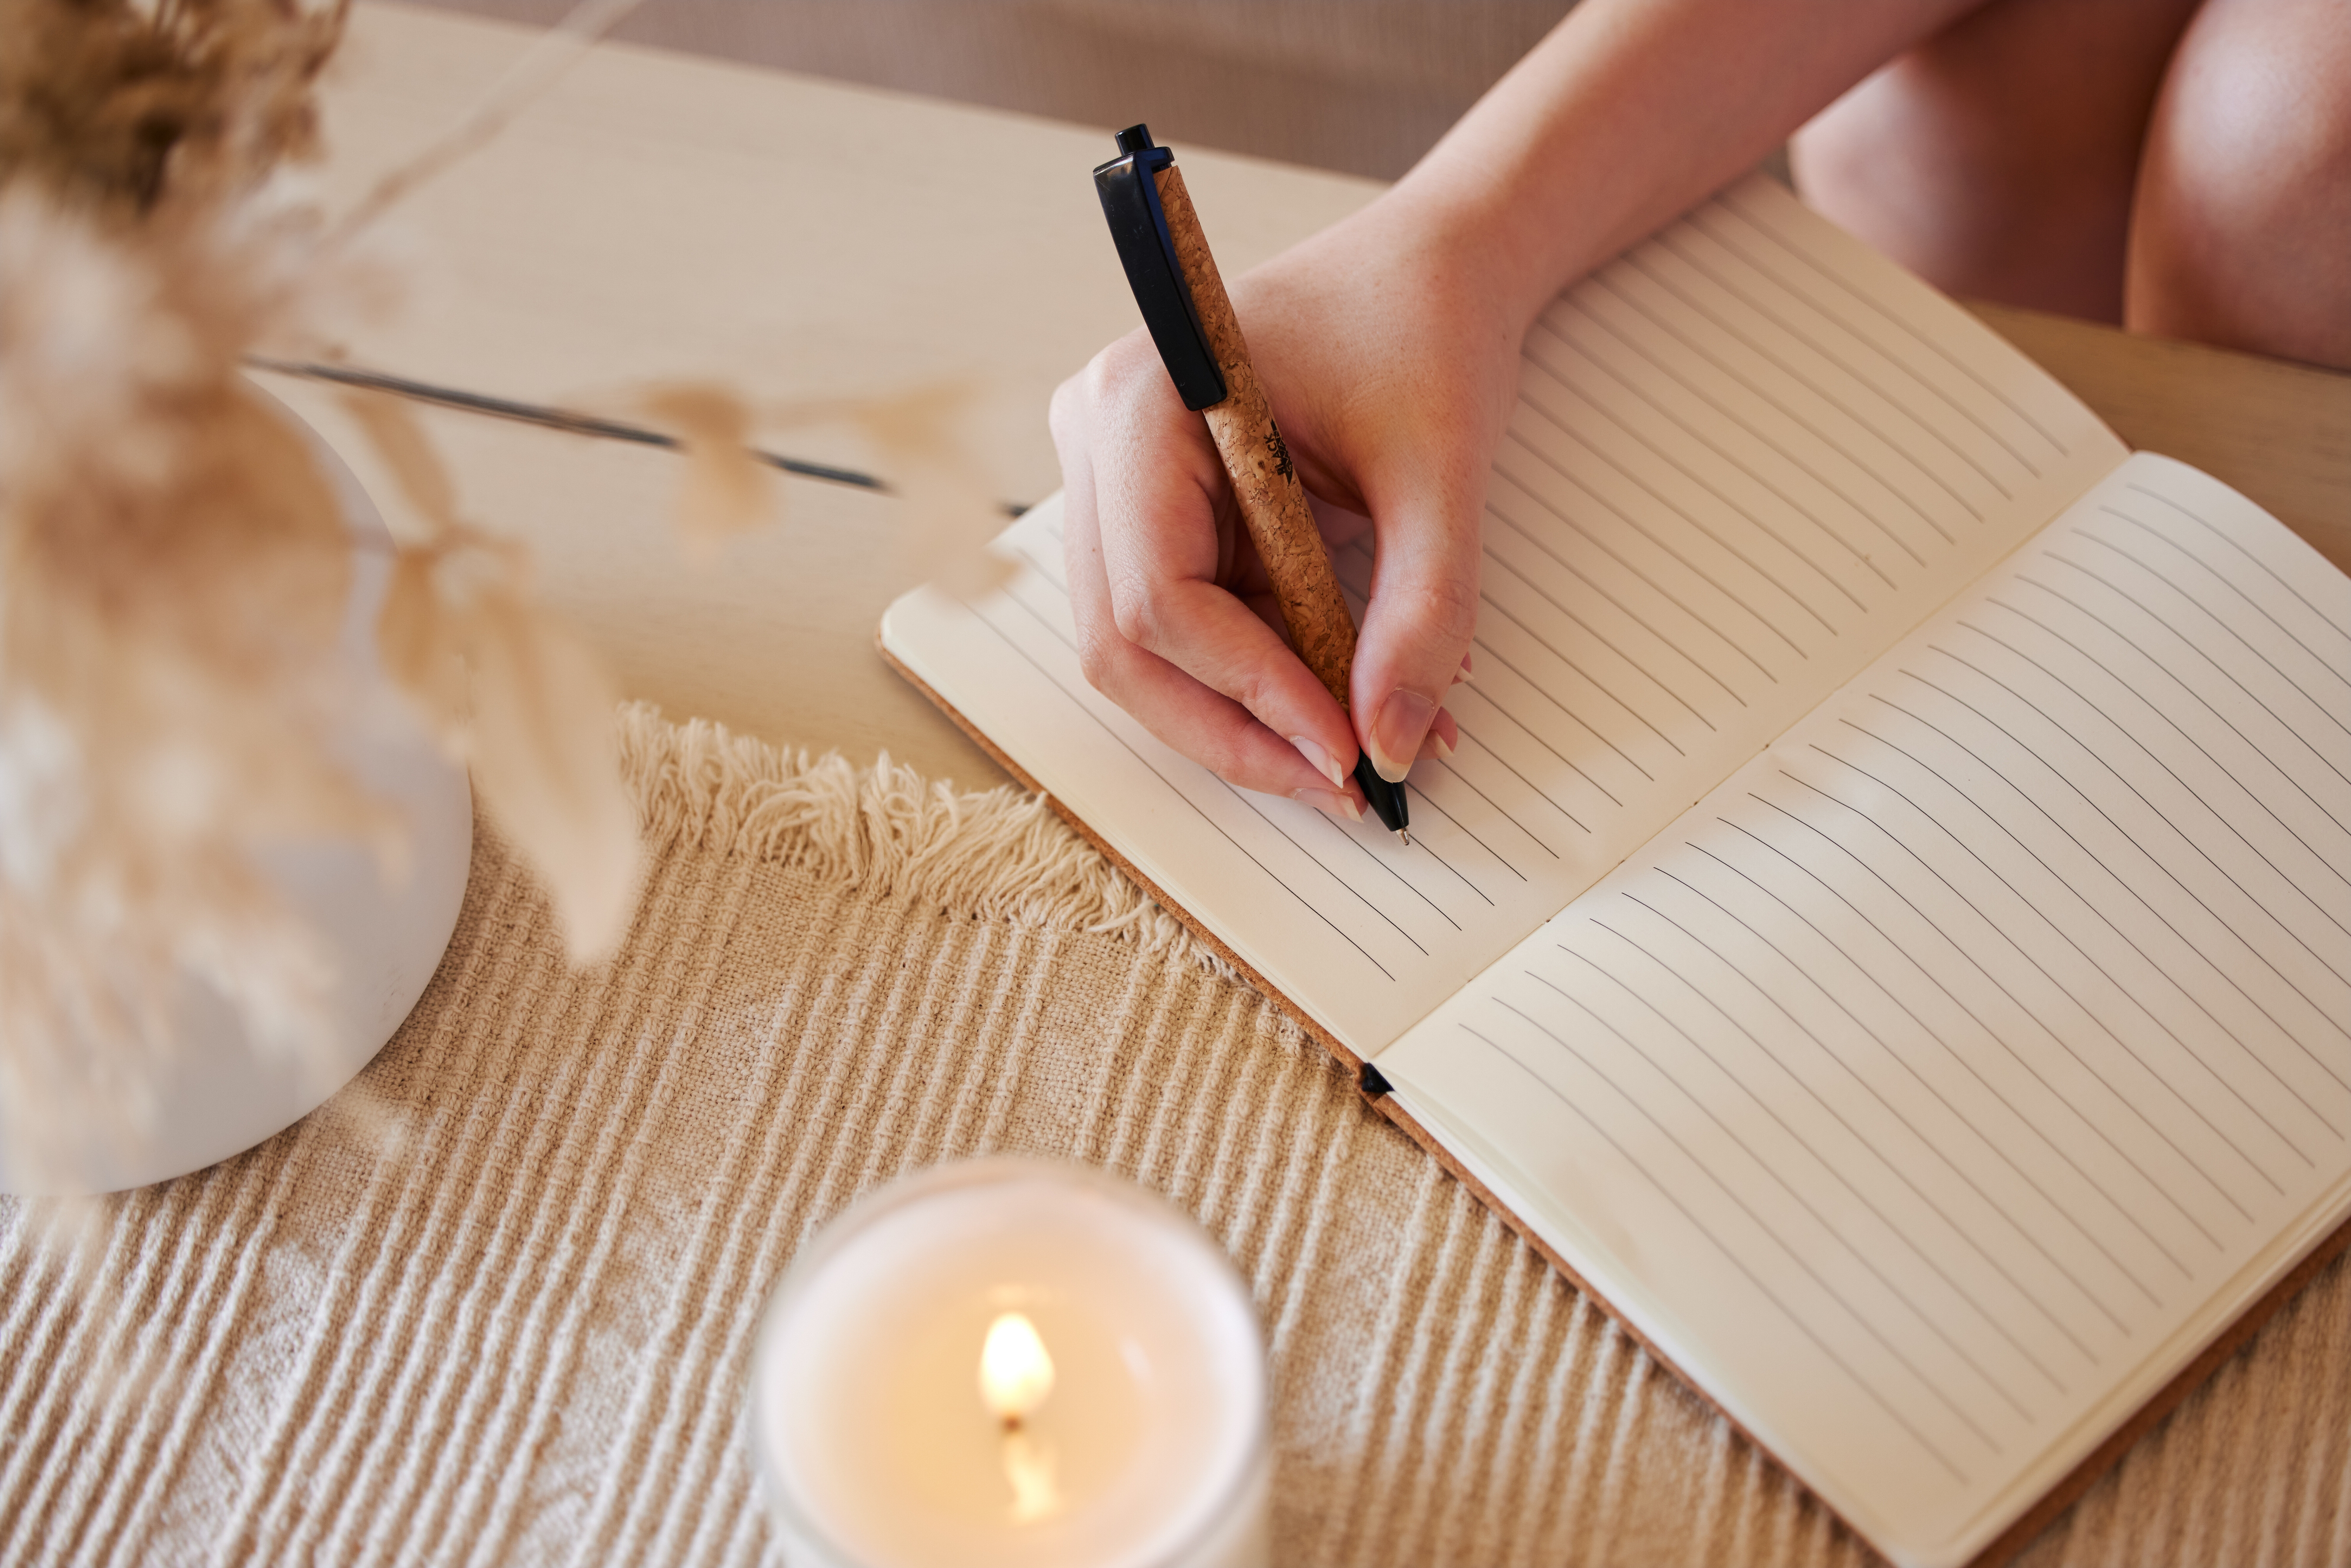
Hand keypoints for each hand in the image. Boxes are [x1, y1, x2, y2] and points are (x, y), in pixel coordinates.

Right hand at [1049, 191, 1528, 819]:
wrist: (1432, 268)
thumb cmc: (1424, 329)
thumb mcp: (1441, 470)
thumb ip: (1423, 609)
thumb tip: (1393, 746)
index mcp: (1142, 401)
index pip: (1159, 595)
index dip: (1248, 690)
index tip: (1347, 748)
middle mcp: (1099, 441)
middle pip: (1128, 644)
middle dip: (1235, 729)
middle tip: (1343, 783)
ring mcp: (1115, 482)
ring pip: (1148, 654)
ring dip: (1252, 715)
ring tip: (1364, 747)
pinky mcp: (1156, 515)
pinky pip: (1190, 627)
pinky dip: (1265, 677)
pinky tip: (1346, 696)